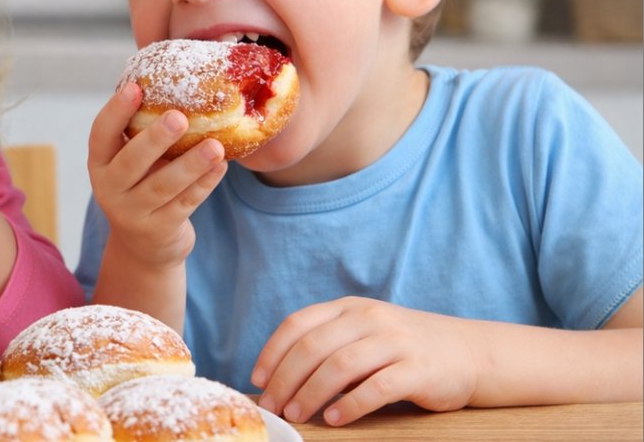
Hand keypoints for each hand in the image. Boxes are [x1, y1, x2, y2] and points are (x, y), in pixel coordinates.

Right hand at [87, 83, 227, 267]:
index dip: (115, 111)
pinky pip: (185, 204)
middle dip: (155, 139)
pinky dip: (204, 184)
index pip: (100, 134)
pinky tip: (221, 167)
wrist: (144, 246)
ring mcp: (132, 213)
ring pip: (162, 186)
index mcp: (100, 163)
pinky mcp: (158, 230)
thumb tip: (178, 82)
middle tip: (179, 117)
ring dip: (190, 164)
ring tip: (215, 146)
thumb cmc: (142, 186)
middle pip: (130, 162)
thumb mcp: (133, 162)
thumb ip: (143, 132)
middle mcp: (109, 189)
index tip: (135, 88)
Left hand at [253, 296, 481, 425]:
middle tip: (273, 407)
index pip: (298, 324)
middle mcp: (370, 318)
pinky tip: (334, 419)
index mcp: (349, 308)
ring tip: (297, 415)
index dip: (272, 352)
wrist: (469, 352)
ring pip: (339, 366)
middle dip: (285, 380)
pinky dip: (350, 405)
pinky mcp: (418, 369)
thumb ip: (328, 346)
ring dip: (311, 394)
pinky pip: (376, 387)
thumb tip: (279, 379)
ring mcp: (395, 341)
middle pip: (312, 347)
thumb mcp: (364, 334)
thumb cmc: (405, 349)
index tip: (257, 379)